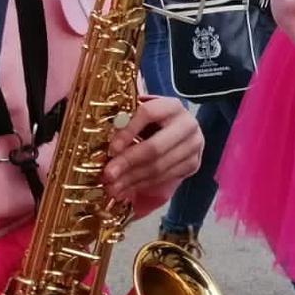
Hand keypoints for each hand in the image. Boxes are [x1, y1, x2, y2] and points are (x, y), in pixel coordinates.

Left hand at [103, 95, 204, 218]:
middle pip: (155, 147)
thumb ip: (127, 121)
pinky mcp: (194, 164)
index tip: (111, 149)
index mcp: (171, 106)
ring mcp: (194, 146)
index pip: (148, 114)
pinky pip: (166, 177)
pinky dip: (144, 185)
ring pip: (159, 166)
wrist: (181, 131)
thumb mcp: (143, 116)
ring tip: (113, 187)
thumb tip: (100, 138)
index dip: (128, 131)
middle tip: (108, 175)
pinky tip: (128, 188)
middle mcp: (187, 124)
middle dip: (128, 163)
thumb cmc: (154, 122)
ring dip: (133, 179)